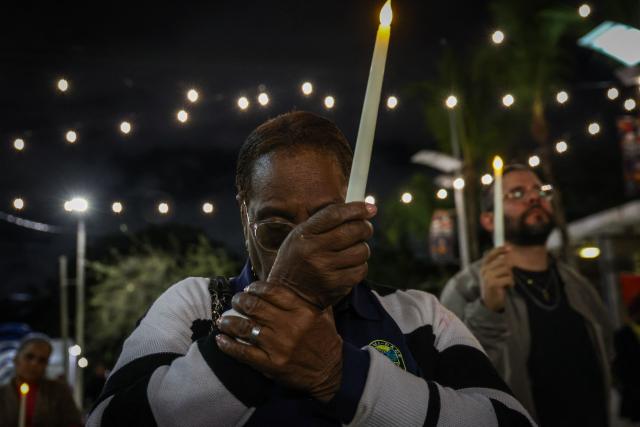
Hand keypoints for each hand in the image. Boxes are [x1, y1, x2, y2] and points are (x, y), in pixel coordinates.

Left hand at [216, 281, 342, 401]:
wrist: (329, 373)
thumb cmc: (325, 340)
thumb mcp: (323, 315)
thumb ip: (309, 298)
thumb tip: (293, 280)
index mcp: (303, 311)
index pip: (272, 291)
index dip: (256, 287)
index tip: (250, 288)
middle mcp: (290, 326)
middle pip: (255, 306)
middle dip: (239, 301)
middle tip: (235, 301)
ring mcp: (280, 346)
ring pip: (245, 328)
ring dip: (229, 322)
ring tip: (223, 320)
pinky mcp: (272, 365)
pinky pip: (243, 353)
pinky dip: (228, 345)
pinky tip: (220, 339)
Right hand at [268, 202, 375, 307]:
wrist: (289, 296)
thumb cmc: (297, 260)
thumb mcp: (300, 236)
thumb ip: (323, 221)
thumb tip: (361, 209)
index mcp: (304, 235)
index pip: (335, 214)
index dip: (356, 209)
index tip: (370, 207)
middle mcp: (314, 251)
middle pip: (353, 231)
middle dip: (365, 227)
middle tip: (364, 228)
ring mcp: (326, 270)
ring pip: (361, 250)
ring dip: (362, 247)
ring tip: (353, 249)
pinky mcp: (337, 286)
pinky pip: (361, 269)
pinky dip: (359, 265)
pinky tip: (349, 265)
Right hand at [479, 246, 513, 311]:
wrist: (491, 302)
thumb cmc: (495, 286)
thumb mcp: (495, 273)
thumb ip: (498, 263)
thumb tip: (507, 249)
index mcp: (484, 266)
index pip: (491, 254)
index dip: (500, 250)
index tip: (509, 248)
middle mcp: (484, 270)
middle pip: (502, 261)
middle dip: (509, 268)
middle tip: (509, 276)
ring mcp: (487, 276)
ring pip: (506, 269)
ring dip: (511, 276)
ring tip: (508, 281)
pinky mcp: (492, 283)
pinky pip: (507, 278)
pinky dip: (511, 282)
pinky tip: (509, 286)